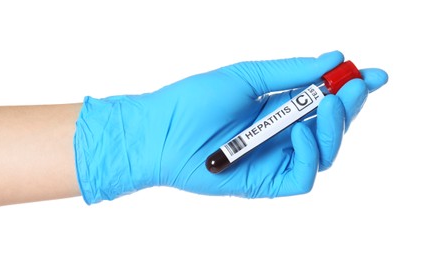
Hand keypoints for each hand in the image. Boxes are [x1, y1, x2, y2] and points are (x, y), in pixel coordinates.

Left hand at [74, 51, 387, 203]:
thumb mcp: (248, 77)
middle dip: (349, 105)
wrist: (161, 130)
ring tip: (329, 103)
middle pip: (331, 127)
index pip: (324, 99)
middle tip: (355, 86)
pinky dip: (309, 153)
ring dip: (334, 127)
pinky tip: (300, 131)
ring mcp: (274, 159)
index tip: (372, 74)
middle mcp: (280, 134)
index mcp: (277, 107)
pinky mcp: (266, 182)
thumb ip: (291, 72)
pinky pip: (304, 176)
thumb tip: (333, 57)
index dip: (351, 88)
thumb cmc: (196, 101)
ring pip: (325, 152)